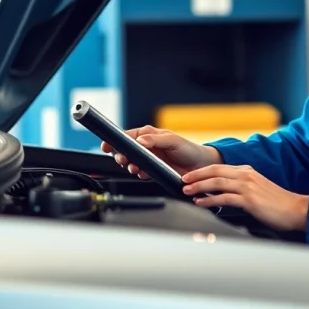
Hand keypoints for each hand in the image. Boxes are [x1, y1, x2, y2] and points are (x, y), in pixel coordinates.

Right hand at [101, 125, 220, 177]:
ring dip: (130, 165)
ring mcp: (149, 159)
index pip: (128, 136)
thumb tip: (140, 140)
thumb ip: (155, 140)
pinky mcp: (152, 171)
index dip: (116, 140)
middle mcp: (147, 146)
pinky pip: (140, 172)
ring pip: (132, 162)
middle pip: (126, 150)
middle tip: (123, 160)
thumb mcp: (173, 141)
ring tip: (135, 168)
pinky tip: (143, 173)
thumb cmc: (188, 149)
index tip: (108, 145)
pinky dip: (139, 173)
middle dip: (121, 155)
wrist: (200, 166)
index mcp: (149, 135)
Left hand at [181, 164, 308, 231]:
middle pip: (215, 171)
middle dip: (196, 175)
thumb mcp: (257, 190)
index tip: (189, 175)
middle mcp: (246, 175)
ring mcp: (248, 187)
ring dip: (199, 186)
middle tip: (182, 180)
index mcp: (247, 171)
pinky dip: (209, 200)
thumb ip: (240, 188)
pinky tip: (201, 203)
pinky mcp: (249, 200)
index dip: (202, 170)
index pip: (219, 167)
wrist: (296, 210)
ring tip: (187, 191)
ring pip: (217, 183)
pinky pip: (224, 198)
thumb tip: (222, 195)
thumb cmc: (277, 204)